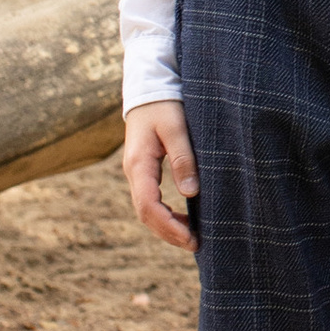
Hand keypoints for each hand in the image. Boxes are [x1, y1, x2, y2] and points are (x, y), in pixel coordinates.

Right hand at [123, 101, 198, 251]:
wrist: (150, 85)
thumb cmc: (165, 104)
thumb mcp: (176, 127)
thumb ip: (183, 158)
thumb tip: (190, 192)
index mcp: (139, 164)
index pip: (148, 206)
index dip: (168, 226)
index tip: (190, 238)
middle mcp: (134, 172)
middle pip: (145, 214)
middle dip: (168, 232)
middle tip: (195, 244)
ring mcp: (137, 172)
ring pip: (147, 209)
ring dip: (167, 226)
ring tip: (192, 237)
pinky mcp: (144, 169)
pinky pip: (150, 200)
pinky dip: (165, 214)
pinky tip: (183, 219)